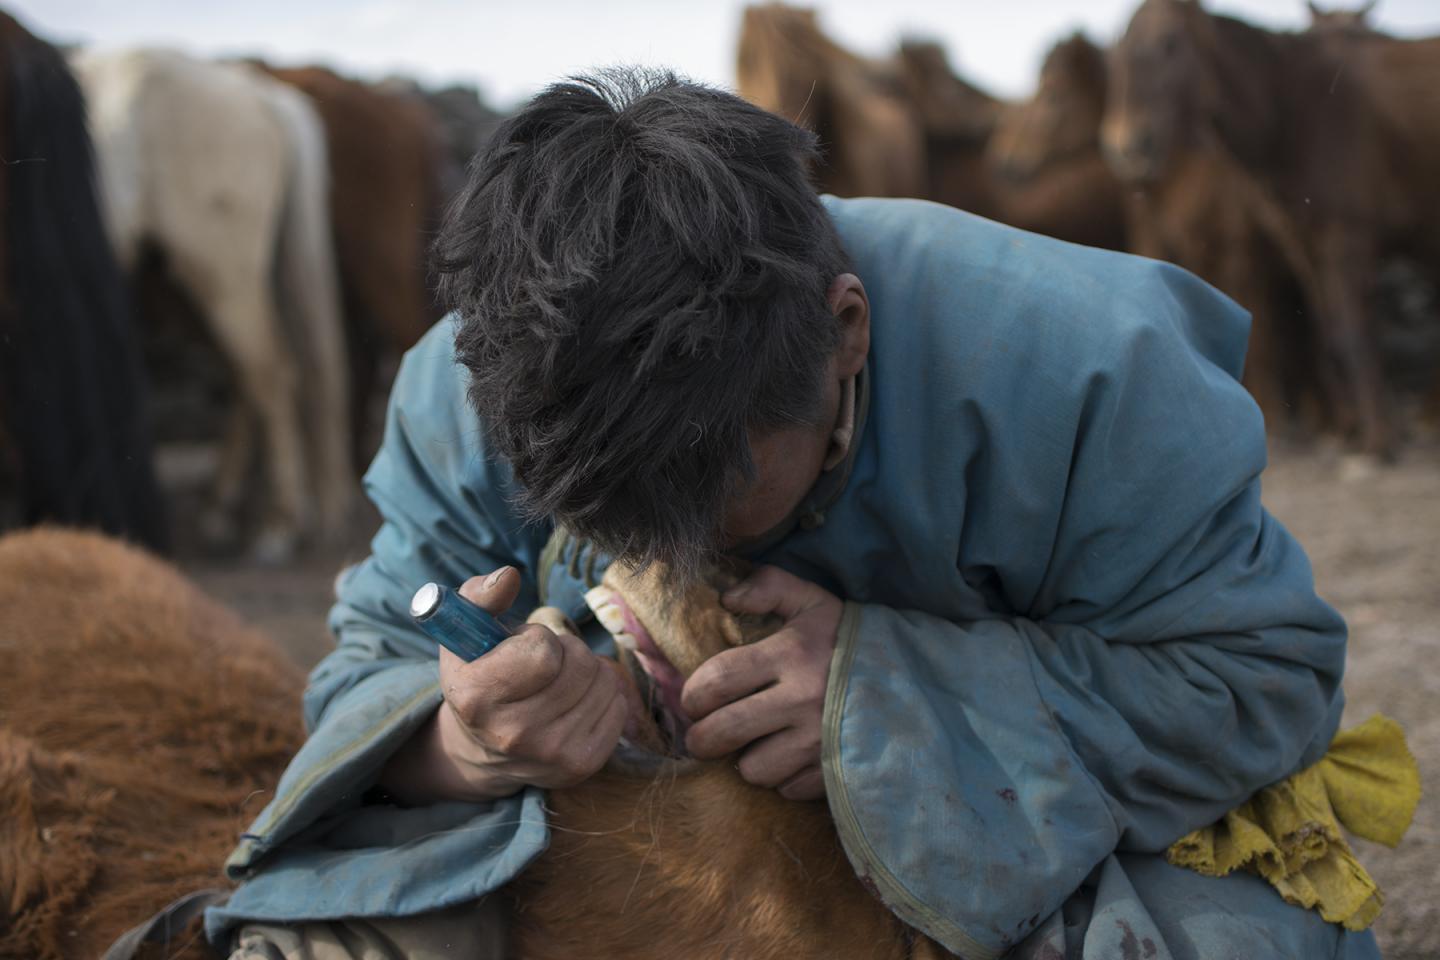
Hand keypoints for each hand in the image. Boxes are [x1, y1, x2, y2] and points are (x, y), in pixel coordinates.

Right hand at [380, 566, 629, 803]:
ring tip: (558, 683)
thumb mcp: (466, 632)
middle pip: (580, 664)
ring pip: (604, 682)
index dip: (537, 639)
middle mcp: (512, 734)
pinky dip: (602, 697)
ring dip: (587, 672)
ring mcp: (550, 754)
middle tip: (544, 665)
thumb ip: (480, 596)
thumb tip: (508, 577)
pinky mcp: (582, 764)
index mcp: (477, 697)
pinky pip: (618, 706)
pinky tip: (573, 705)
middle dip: (567, 652)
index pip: (543, 650)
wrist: (484, 748)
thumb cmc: (480, 675)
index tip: (519, 649)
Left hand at [681, 566, 841, 800]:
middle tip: (702, 735)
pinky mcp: (837, 770)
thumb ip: (769, 586)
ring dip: (747, 760)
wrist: (919, 676)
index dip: (693, 694)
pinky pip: (788, 789)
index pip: (718, 679)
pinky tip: (791, 756)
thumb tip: (726, 597)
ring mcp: (820, 740)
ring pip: (753, 769)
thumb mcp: (813, 601)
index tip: (694, 700)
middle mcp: (802, 699)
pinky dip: (784, 778)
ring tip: (756, 744)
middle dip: (701, 739)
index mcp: (791, 654)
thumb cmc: (851, 639)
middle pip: (723, 731)